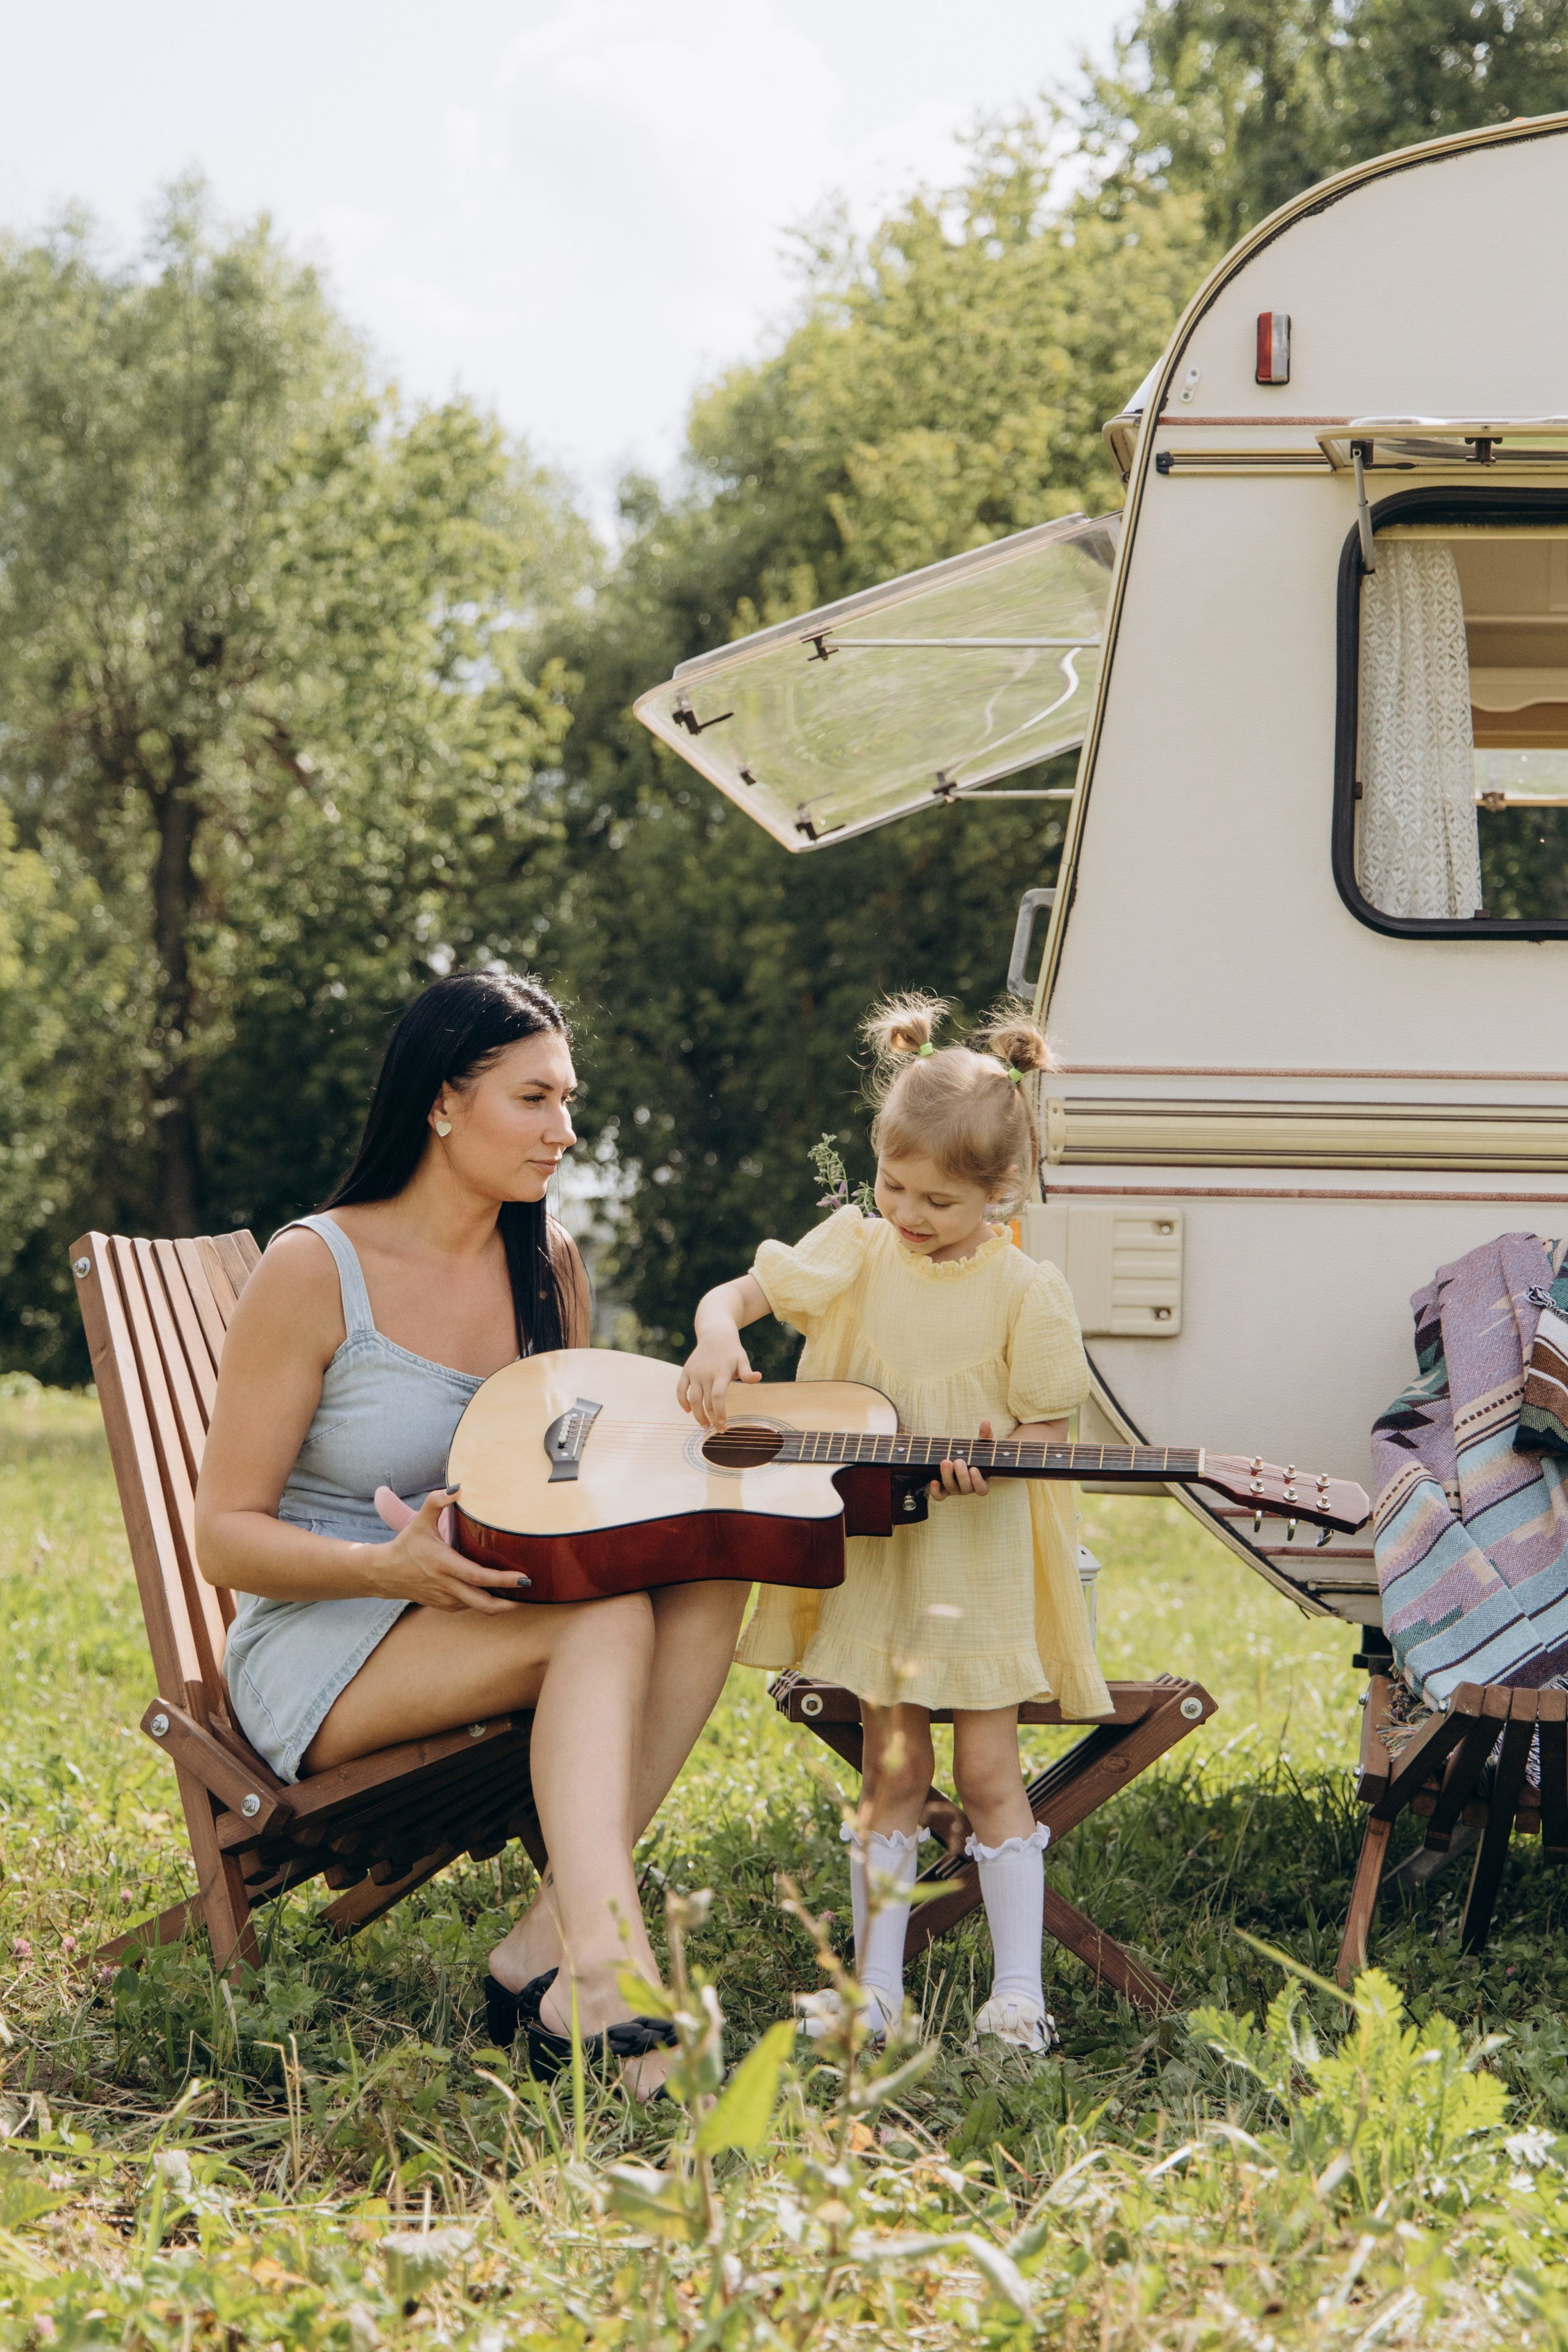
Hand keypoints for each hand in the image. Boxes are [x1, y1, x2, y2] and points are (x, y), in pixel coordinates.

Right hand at [362, 1486, 530, 1613]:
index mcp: (443, 1565)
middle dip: (509, 1601)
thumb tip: (458, 1488)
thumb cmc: (406, 1545)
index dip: (502, 1580)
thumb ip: (436, 1502)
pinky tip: (496, 1593)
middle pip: (483, 1602)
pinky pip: (469, 1607)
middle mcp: (446, 1586)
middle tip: (529, 1592)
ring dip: (499, 1602)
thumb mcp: (420, 1521)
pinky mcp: (445, 1606)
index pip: (478, 1577)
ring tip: (519, 1593)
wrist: (384, 1573)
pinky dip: (484, 1602)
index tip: (523, 1577)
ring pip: (478, 1607)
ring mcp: (446, 1599)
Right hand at [677, 1326, 761, 1430]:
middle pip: (706, 1402)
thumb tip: (758, 1378)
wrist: (715, 1334)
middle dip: (712, 1418)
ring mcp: (694, 1373)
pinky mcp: (686, 1371)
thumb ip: (747, 1372)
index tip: (723, 1424)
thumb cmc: (731, 1350)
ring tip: (704, 1425)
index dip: (719, 1412)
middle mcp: (705, 1373)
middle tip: (718, 1429)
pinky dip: (682, 1401)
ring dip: (697, 1415)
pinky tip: (687, 1411)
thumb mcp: (742, 1359)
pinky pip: (680, 1389)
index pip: (718, 1397)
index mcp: (721, 1372)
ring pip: (693, 1399)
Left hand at [930, 1419, 993, 1501]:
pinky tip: (933, 1480)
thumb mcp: (981, 1444)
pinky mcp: (943, 1489)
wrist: (962, 1458)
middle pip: (966, 1488)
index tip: (974, 1468)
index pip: (982, 1489)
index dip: (978, 1481)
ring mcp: (955, 1489)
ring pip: (951, 1489)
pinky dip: (935, 1491)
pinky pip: (939, 1496)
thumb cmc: (974, 1452)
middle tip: (958, 1461)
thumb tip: (986, 1422)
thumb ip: (985, 1435)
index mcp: (980, 1481)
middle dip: (961, 1475)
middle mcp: (968, 1488)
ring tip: (945, 1462)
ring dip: (947, 1476)